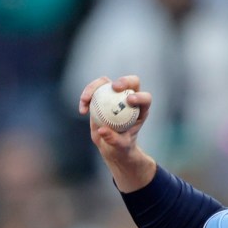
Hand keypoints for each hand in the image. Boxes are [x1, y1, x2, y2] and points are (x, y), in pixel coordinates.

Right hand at [78, 75, 156, 191]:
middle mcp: (130, 99)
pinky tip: (82, 110)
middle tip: (113, 87)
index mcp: (141, 110)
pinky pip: (93, 91)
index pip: (145, 98)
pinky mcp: (102, 96)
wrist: (111, 146)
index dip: (140, 96)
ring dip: (95, 87)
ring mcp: (115, 95)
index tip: (129, 100)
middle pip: (131, 82)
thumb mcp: (120, 146)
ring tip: (85, 100)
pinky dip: (86, 97)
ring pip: (107, 82)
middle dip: (124, 81)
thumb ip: (113, 139)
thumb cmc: (121, 147)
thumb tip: (102, 129)